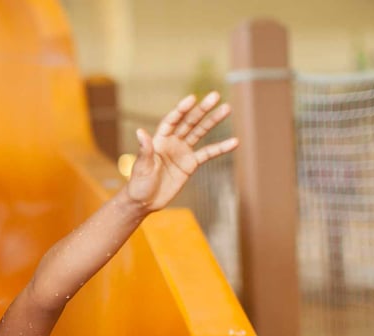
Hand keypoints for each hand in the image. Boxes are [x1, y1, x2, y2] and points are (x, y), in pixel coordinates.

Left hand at [125, 92, 238, 211]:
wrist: (145, 202)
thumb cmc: (138, 184)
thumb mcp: (141, 167)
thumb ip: (145, 150)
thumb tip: (140, 132)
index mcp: (159, 140)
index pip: (171, 121)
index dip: (181, 110)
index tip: (192, 99)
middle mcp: (172, 142)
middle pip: (189, 122)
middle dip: (202, 109)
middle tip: (215, 96)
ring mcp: (182, 151)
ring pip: (200, 133)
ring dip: (213, 121)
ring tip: (227, 108)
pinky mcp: (190, 164)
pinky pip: (207, 154)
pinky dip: (220, 148)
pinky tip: (234, 142)